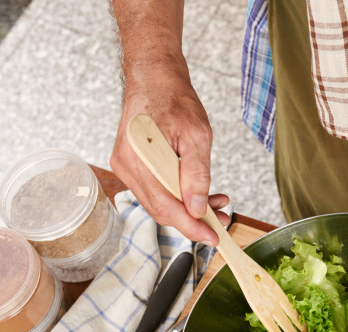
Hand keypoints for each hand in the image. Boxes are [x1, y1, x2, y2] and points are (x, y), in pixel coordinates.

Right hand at [109, 63, 228, 245]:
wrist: (154, 78)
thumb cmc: (174, 99)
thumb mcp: (198, 135)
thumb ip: (197, 174)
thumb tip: (198, 207)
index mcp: (140, 158)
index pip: (166, 207)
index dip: (191, 227)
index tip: (213, 237)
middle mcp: (126, 167)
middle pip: (161, 210)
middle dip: (193, 220)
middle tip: (222, 219)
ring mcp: (125, 168)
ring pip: (158, 203)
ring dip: (187, 208)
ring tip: (216, 202)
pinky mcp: (130, 166)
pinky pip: (154, 191)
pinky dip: (176, 196)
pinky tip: (197, 192)